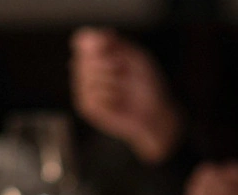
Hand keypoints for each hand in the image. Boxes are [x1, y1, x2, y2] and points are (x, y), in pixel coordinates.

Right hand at [70, 28, 179, 163]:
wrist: (155, 114)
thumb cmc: (147, 85)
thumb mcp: (136, 57)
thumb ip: (114, 43)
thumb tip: (88, 38)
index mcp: (96, 55)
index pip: (82, 39)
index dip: (96, 42)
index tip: (115, 51)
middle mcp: (86, 71)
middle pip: (85, 57)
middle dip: (110, 63)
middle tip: (124, 74)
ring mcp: (84, 90)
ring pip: (87, 75)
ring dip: (113, 81)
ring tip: (123, 90)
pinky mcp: (86, 107)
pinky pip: (91, 94)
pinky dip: (110, 96)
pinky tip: (118, 102)